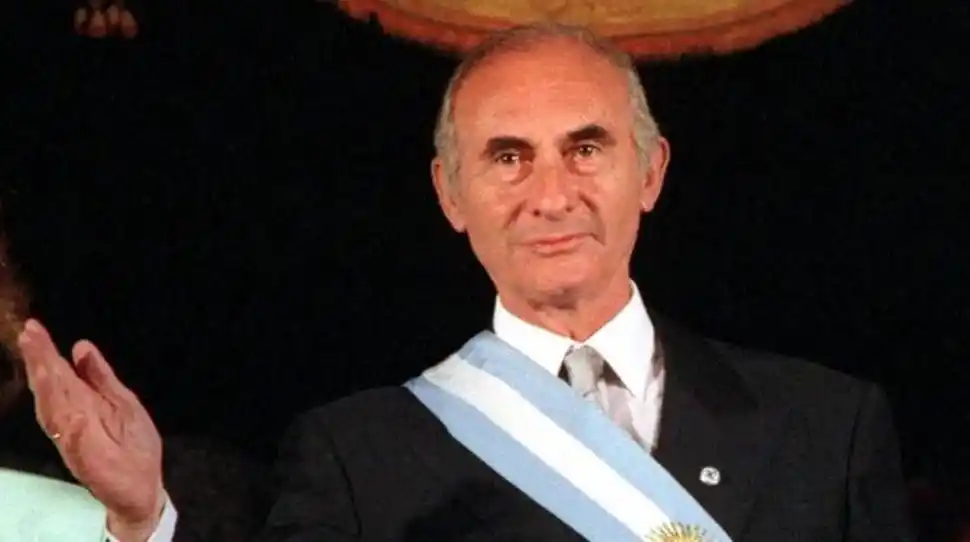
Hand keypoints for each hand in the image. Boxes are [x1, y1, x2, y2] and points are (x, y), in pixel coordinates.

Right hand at [18, 318, 164, 540]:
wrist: (144, 483)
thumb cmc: (132, 442)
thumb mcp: (121, 399)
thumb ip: (100, 375)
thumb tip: (80, 346)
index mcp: (80, 404)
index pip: (57, 374)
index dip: (44, 353)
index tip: (33, 328)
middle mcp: (72, 420)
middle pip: (51, 387)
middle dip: (40, 361)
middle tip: (29, 333)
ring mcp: (76, 439)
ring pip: (55, 408)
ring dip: (46, 383)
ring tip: (40, 357)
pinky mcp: (86, 457)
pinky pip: (71, 437)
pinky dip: (65, 419)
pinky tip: (62, 401)